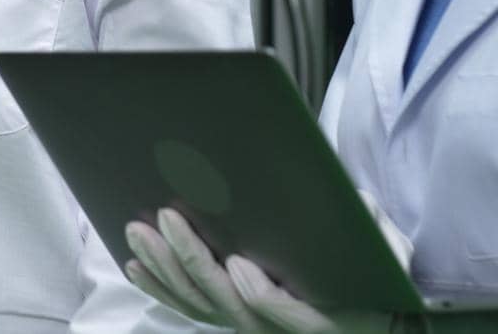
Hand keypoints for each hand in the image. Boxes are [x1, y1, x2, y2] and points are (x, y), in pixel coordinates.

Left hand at [124, 208, 392, 333]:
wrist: (369, 306)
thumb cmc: (374, 266)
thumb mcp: (387, 247)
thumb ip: (372, 228)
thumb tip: (348, 202)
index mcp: (326, 318)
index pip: (285, 314)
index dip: (259, 294)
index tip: (238, 263)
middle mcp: (280, 328)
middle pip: (227, 303)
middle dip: (192, 260)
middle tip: (167, 218)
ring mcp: (251, 325)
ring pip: (200, 305)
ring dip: (166, 268)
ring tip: (139, 231)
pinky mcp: (230, 317)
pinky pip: (189, 308)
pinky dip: (160, 287)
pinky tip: (137, 265)